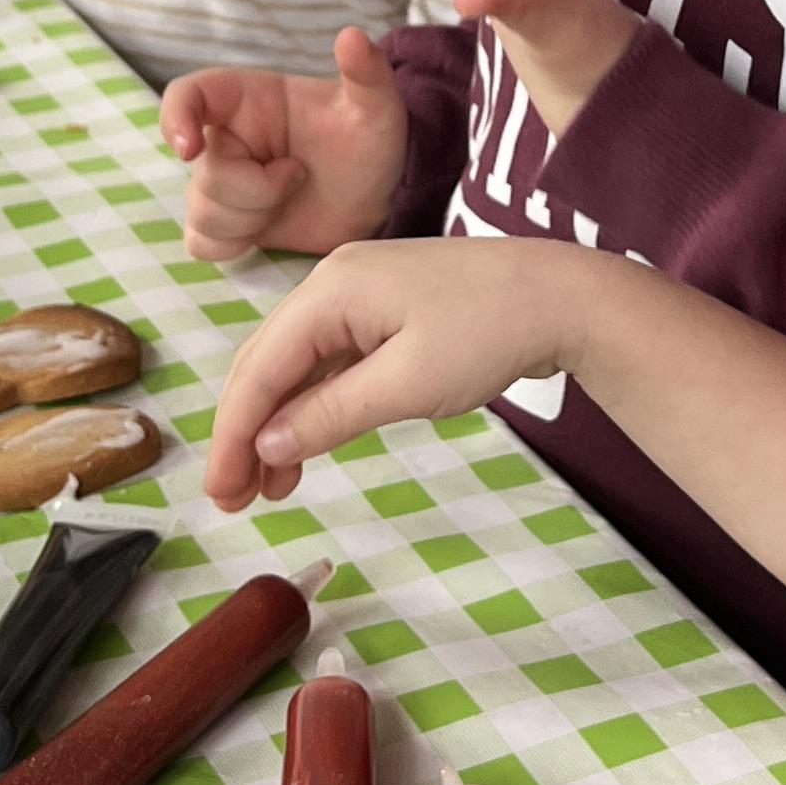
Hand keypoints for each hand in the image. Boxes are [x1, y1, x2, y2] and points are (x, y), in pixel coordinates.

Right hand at [161, 28, 408, 261]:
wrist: (381, 197)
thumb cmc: (370, 142)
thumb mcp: (376, 106)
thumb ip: (366, 72)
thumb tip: (352, 36)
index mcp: (247, 100)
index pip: (187, 95)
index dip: (175, 117)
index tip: (189, 150)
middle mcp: (227, 139)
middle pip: (203, 173)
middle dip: (255, 189)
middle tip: (298, 176)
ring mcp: (225, 183)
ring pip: (200, 212)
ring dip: (250, 218)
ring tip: (290, 199)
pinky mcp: (230, 223)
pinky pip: (202, 242)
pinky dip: (232, 244)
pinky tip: (267, 231)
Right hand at [205, 237, 624, 507]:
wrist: (564, 296)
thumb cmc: (489, 333)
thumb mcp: (406, 385)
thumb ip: (329, 416)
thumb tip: (267, 447)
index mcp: (330, 290)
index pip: (259, 370)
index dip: (233, 436)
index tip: (221, 495)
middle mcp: (332, 283)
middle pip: (267, 364)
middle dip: (245, 433)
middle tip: (234, 501)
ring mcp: (359, 294)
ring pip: (297, 366)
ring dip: (278, 424)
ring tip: (270, 489)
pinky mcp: (384, 310)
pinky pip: (330, 361)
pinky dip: (313, 405)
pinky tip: (305, 446)